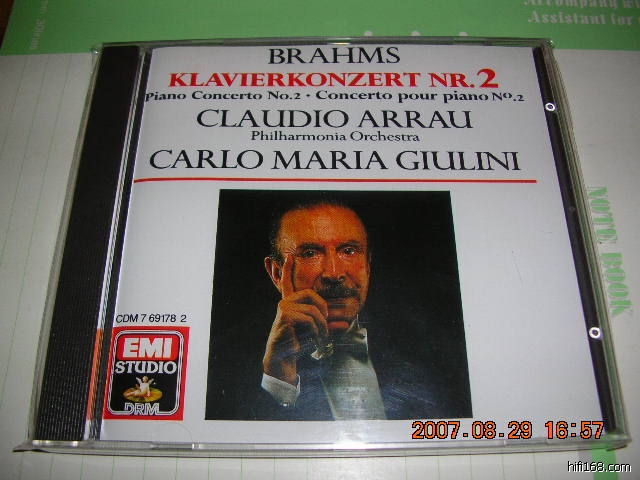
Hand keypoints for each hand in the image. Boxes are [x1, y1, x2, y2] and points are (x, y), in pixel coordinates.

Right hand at [263, 254, 328, 384]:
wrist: (284, 359)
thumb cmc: (299, 345)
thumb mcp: (316, 332)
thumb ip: (329, 326)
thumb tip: (346, 324)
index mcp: (291, 303)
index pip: (287, 282)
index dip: (287, 269)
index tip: (289, 256)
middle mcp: (285, 302)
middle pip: (312, 295)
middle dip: (323, 312)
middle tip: (325, 329)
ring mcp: (284, 308)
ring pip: (313, 311)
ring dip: (321, 328)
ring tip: (319, 340)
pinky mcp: (285, 316)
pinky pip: (309, 319)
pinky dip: (316, 332)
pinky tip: (313, 341)